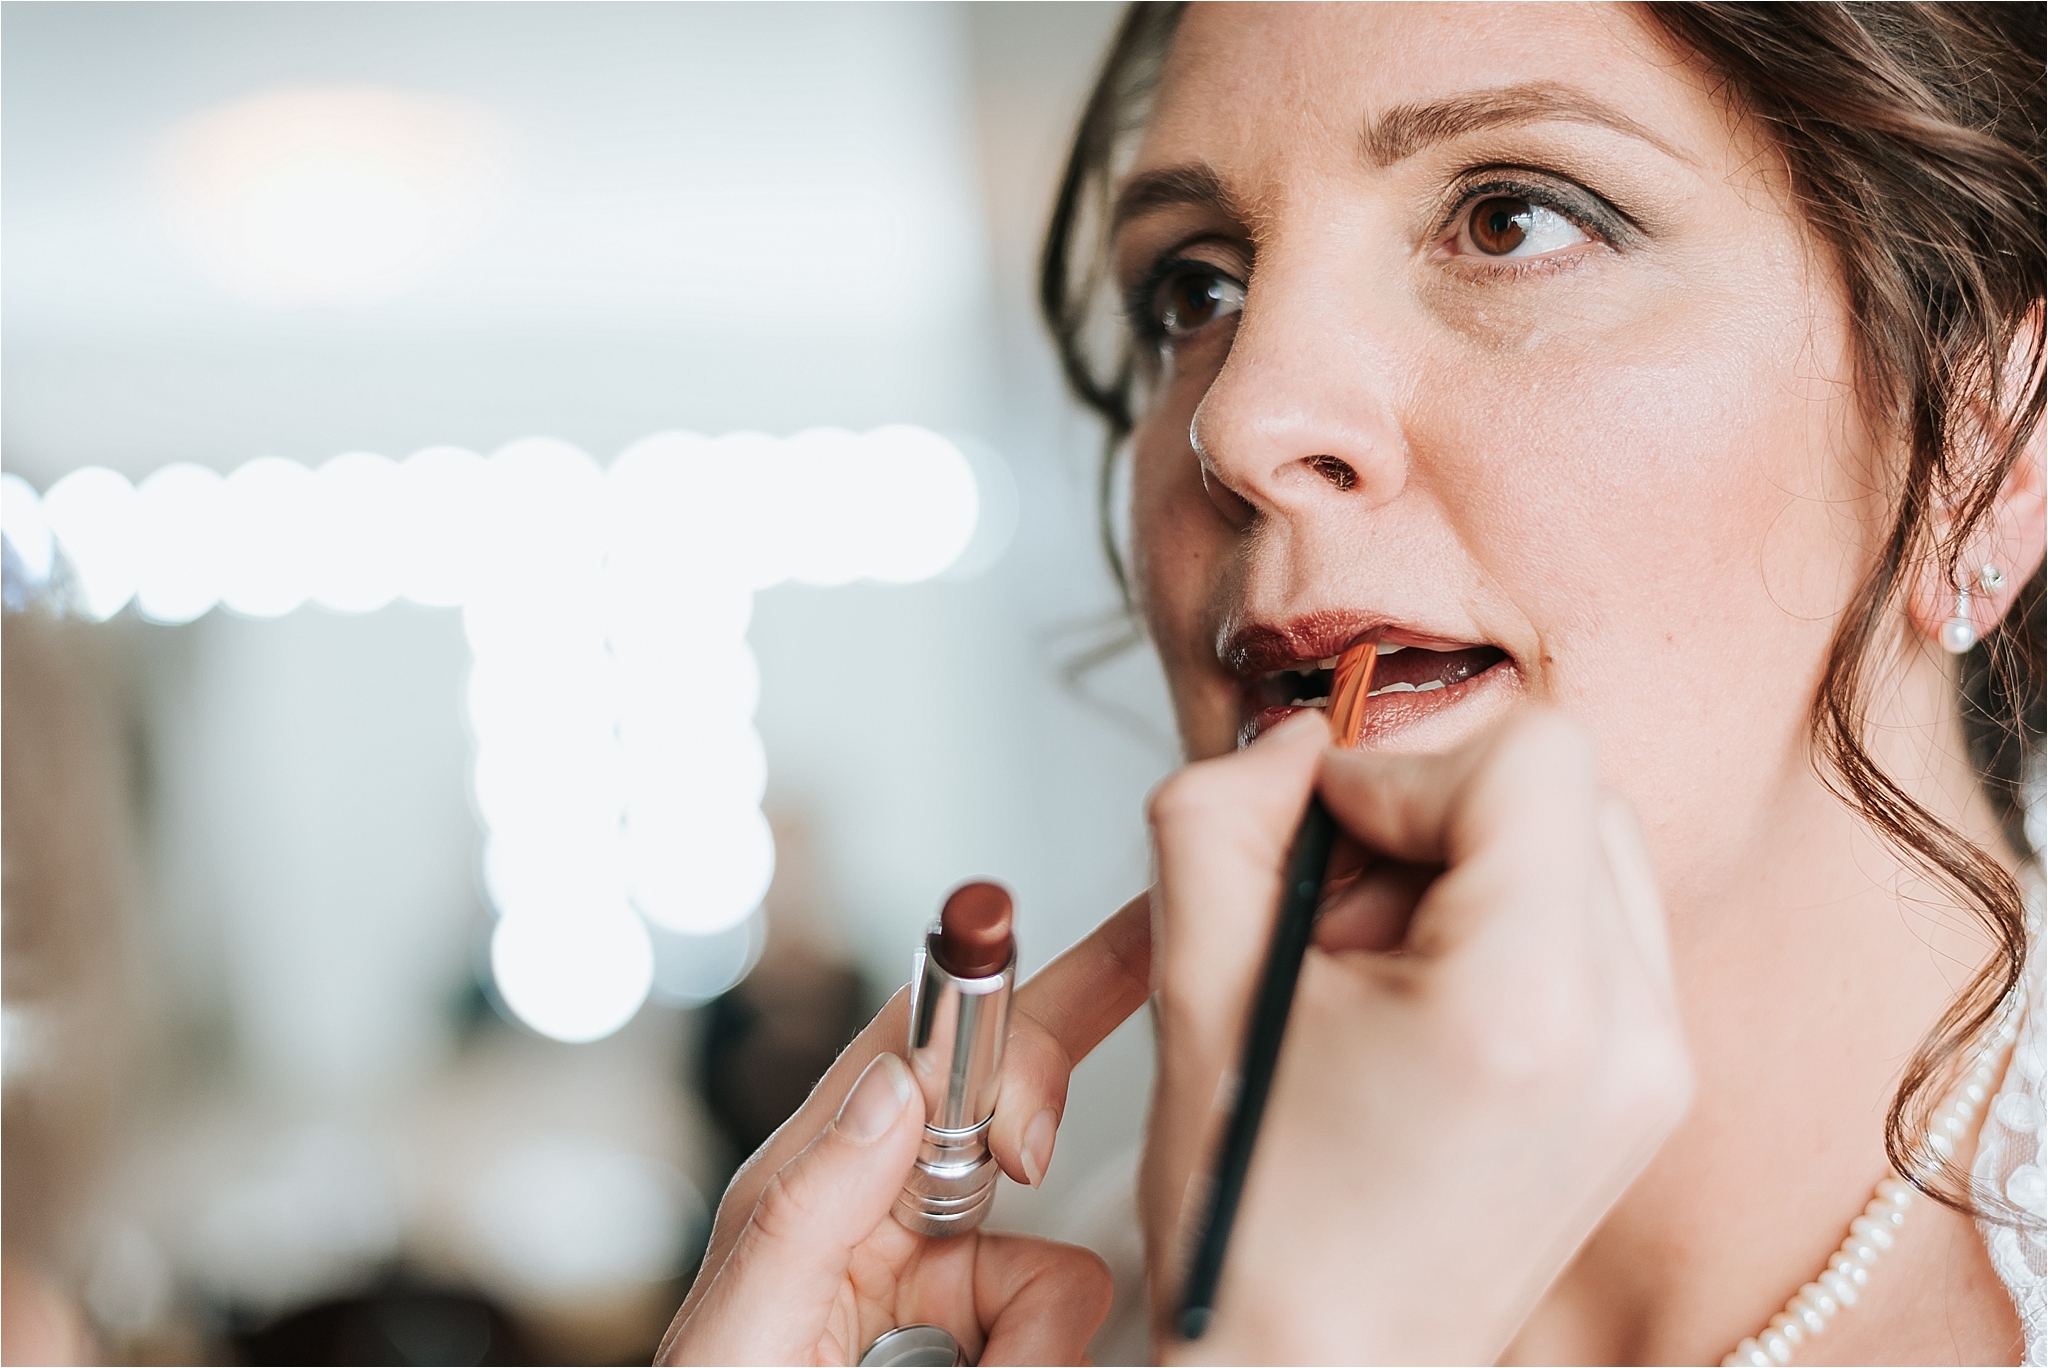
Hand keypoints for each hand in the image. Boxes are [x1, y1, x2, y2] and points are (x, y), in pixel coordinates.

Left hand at [657, 893, 1153, 1364]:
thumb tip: (891, 1086)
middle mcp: (881, 1221)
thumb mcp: (738, 1328)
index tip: (1090, 928)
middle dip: (1054, 1093)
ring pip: (1054, 1262)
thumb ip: (806, 1209)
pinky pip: (1059, 1325)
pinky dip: (1041, 1357)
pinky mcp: (986, 1345)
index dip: (1001, 984)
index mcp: (813, 1186)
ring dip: (1037, 1329)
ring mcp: (938, 1289)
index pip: (918, 1051)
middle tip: (1113, 1036)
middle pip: (1005, 1114)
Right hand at [1142, 708, 1691, 1363]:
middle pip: (1566, 786)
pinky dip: (1506, 921)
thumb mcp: (1195, 986)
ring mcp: (1656, 1064)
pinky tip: (1425, 1003)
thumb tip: (1294, 741)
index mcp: (1526, 1006)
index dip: (1402, 766)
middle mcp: (1627, 1032)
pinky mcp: (1652, 1084)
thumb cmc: (1261, 1228)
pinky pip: (1596, 921)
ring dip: (1471, 863)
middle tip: (1342, 913)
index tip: (1328, 833)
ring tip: (1380, 966)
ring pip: (1584, 843)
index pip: (1532, 755)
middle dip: (1435, 816)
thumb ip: (1223, 815)